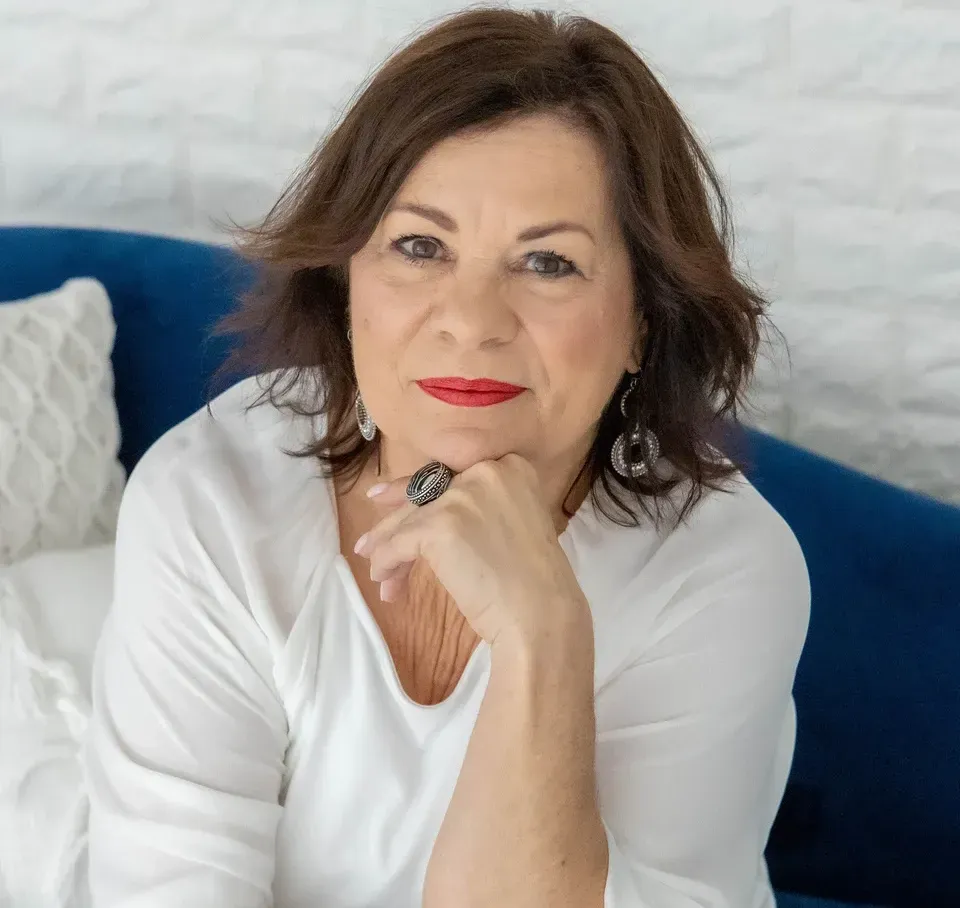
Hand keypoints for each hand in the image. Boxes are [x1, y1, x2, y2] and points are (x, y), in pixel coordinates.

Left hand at [353, 455, 590, 646]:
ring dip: (388, 548)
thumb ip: (482, 510)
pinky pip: (399, 544)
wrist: (541, 614)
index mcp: (510, 468)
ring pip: (409, 520)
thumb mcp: (514, 526)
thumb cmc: (533, 583)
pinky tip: (387, 584)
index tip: (392, 496)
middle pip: (426, 495)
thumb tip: (432, 514)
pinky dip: (387, 564)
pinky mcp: (439, 525)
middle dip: (393, 517)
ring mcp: (461, 496)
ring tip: (376, 571)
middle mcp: (486, 473)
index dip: (418, 489)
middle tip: (370, 536)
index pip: (451, 475)